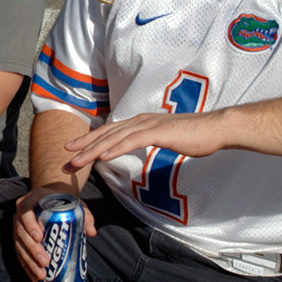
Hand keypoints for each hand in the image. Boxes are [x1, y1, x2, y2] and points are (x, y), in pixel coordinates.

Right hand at [12, 186, 94, 281]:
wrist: (51, 200)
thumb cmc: (63, 202)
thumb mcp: (75, 204)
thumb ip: (85, 215)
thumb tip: (91, 232)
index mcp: (31, 200)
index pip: (26, 212)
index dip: (30, 225)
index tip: (40, 237)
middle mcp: (20, 214)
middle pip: (22, 233)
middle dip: (33, 249)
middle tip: (45, 262)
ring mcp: (17, 227)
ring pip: (19, 246)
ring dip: (29, 262)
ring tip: (41, 274)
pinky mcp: (18, 239)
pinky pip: (20, 254)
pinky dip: (27, 266)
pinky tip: (35, 278)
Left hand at [62, 110, 226, 170]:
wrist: (216, 129)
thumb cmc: (194, 136)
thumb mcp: (166, 138)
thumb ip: (150, 140)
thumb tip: (138, 146)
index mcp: (141, 122)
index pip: (110, 131)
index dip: (90, 140)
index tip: (74, 149)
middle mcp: (141, 121)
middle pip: (106, 133)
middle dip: (84, 144)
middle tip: (65, 155)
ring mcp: (149, 125)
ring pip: (114, 138)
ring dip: (93, 149)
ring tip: (77, 160)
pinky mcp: (159, 133)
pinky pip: (132, 141)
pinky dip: (115, 148)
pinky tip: (103, 157)